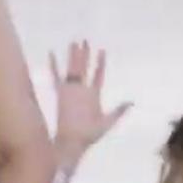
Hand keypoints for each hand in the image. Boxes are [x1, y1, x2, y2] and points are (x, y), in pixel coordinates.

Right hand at [49, 41, 131, 171]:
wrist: (73, 142)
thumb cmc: (89, 135)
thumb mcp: (108, 122)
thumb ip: (118, 111)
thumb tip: (131, 102)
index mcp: (94, 95)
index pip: (98, 75)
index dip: (100, 63)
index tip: (102, 51)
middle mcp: (82, 90)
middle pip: (84, 68)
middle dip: (85, 55)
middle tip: (85, 40)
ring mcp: (71, 91)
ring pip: (72, 69)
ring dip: (73, 57)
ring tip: (74, 43)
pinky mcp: (61, 94)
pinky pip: (56, 77)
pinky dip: (54, 66)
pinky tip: (52, 54)